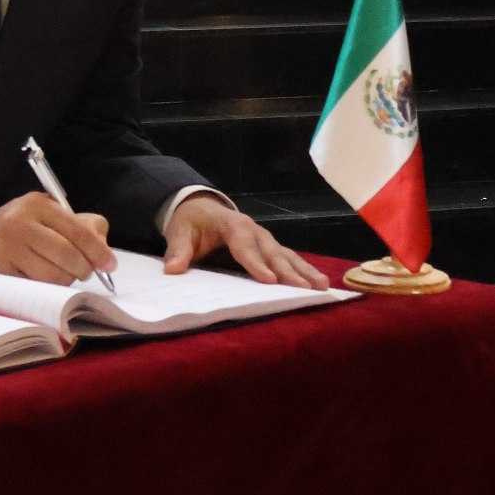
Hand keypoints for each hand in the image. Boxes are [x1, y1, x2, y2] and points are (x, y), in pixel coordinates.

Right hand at [0, 193, 114, 286]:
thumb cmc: (25, 232)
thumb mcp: (51, 220)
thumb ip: (83, 228)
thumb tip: (103, 248)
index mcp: (38, 204)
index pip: (78, 231)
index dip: (98, 251)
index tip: (109, 265)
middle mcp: (19, 221)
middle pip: (68, 255)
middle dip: (82, 269)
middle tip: (82, 273)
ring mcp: (5, 245)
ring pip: (52, 276)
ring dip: (62, 282)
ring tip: (56, 275)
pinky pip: (33, 288)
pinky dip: (42, 290)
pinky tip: (37, 281)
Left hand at [161, 194, 326, 288]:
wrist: (199, 207)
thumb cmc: (190, 223)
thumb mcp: (179, 233)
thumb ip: (178, 251)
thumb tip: (172, 270)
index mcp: (231, 225)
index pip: (244, 245)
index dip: (256, 262)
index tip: (268, 280)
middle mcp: (253, 230)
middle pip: (272, 251)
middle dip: (289, 270)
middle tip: (305, 288)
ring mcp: (264, 238)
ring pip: (286, 255)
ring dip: (304, 271)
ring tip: (322, 286)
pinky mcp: (269, 247)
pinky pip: (289, 258)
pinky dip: (304, 270)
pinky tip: (319, 283)